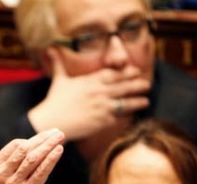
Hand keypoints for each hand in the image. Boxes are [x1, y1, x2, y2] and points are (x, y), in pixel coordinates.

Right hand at [0, 129, 64, 183]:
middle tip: (57, 132)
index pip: (15, 145)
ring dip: (49, 145)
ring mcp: (13, 183)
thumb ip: (14, 163)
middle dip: (42, 138)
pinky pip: (41, 171)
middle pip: (24, 148)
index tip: (47, 136)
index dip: (33, 139)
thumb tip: (36, 144)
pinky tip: (58, 150)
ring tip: (60, 137)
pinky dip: (51, 159)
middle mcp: (2, 173)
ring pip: (33, 158)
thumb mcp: (3, 179)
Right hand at [28, 48, 149, 140]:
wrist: (53, 121)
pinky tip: (133, 116)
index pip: (113, 74)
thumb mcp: (58, 80)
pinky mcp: (103, 121)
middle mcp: (99, 92)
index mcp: (91, 81)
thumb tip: (49, 49)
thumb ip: (58, 64)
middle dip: (137, 85)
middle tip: (147, 84)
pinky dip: (126, 117)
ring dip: (137, 101)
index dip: (127, 72)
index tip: (136, 71)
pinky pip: (119, 117)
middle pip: (123, 86)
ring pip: (125, 102)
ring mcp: (103, 106)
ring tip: (145, 101)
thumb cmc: (54, 101)